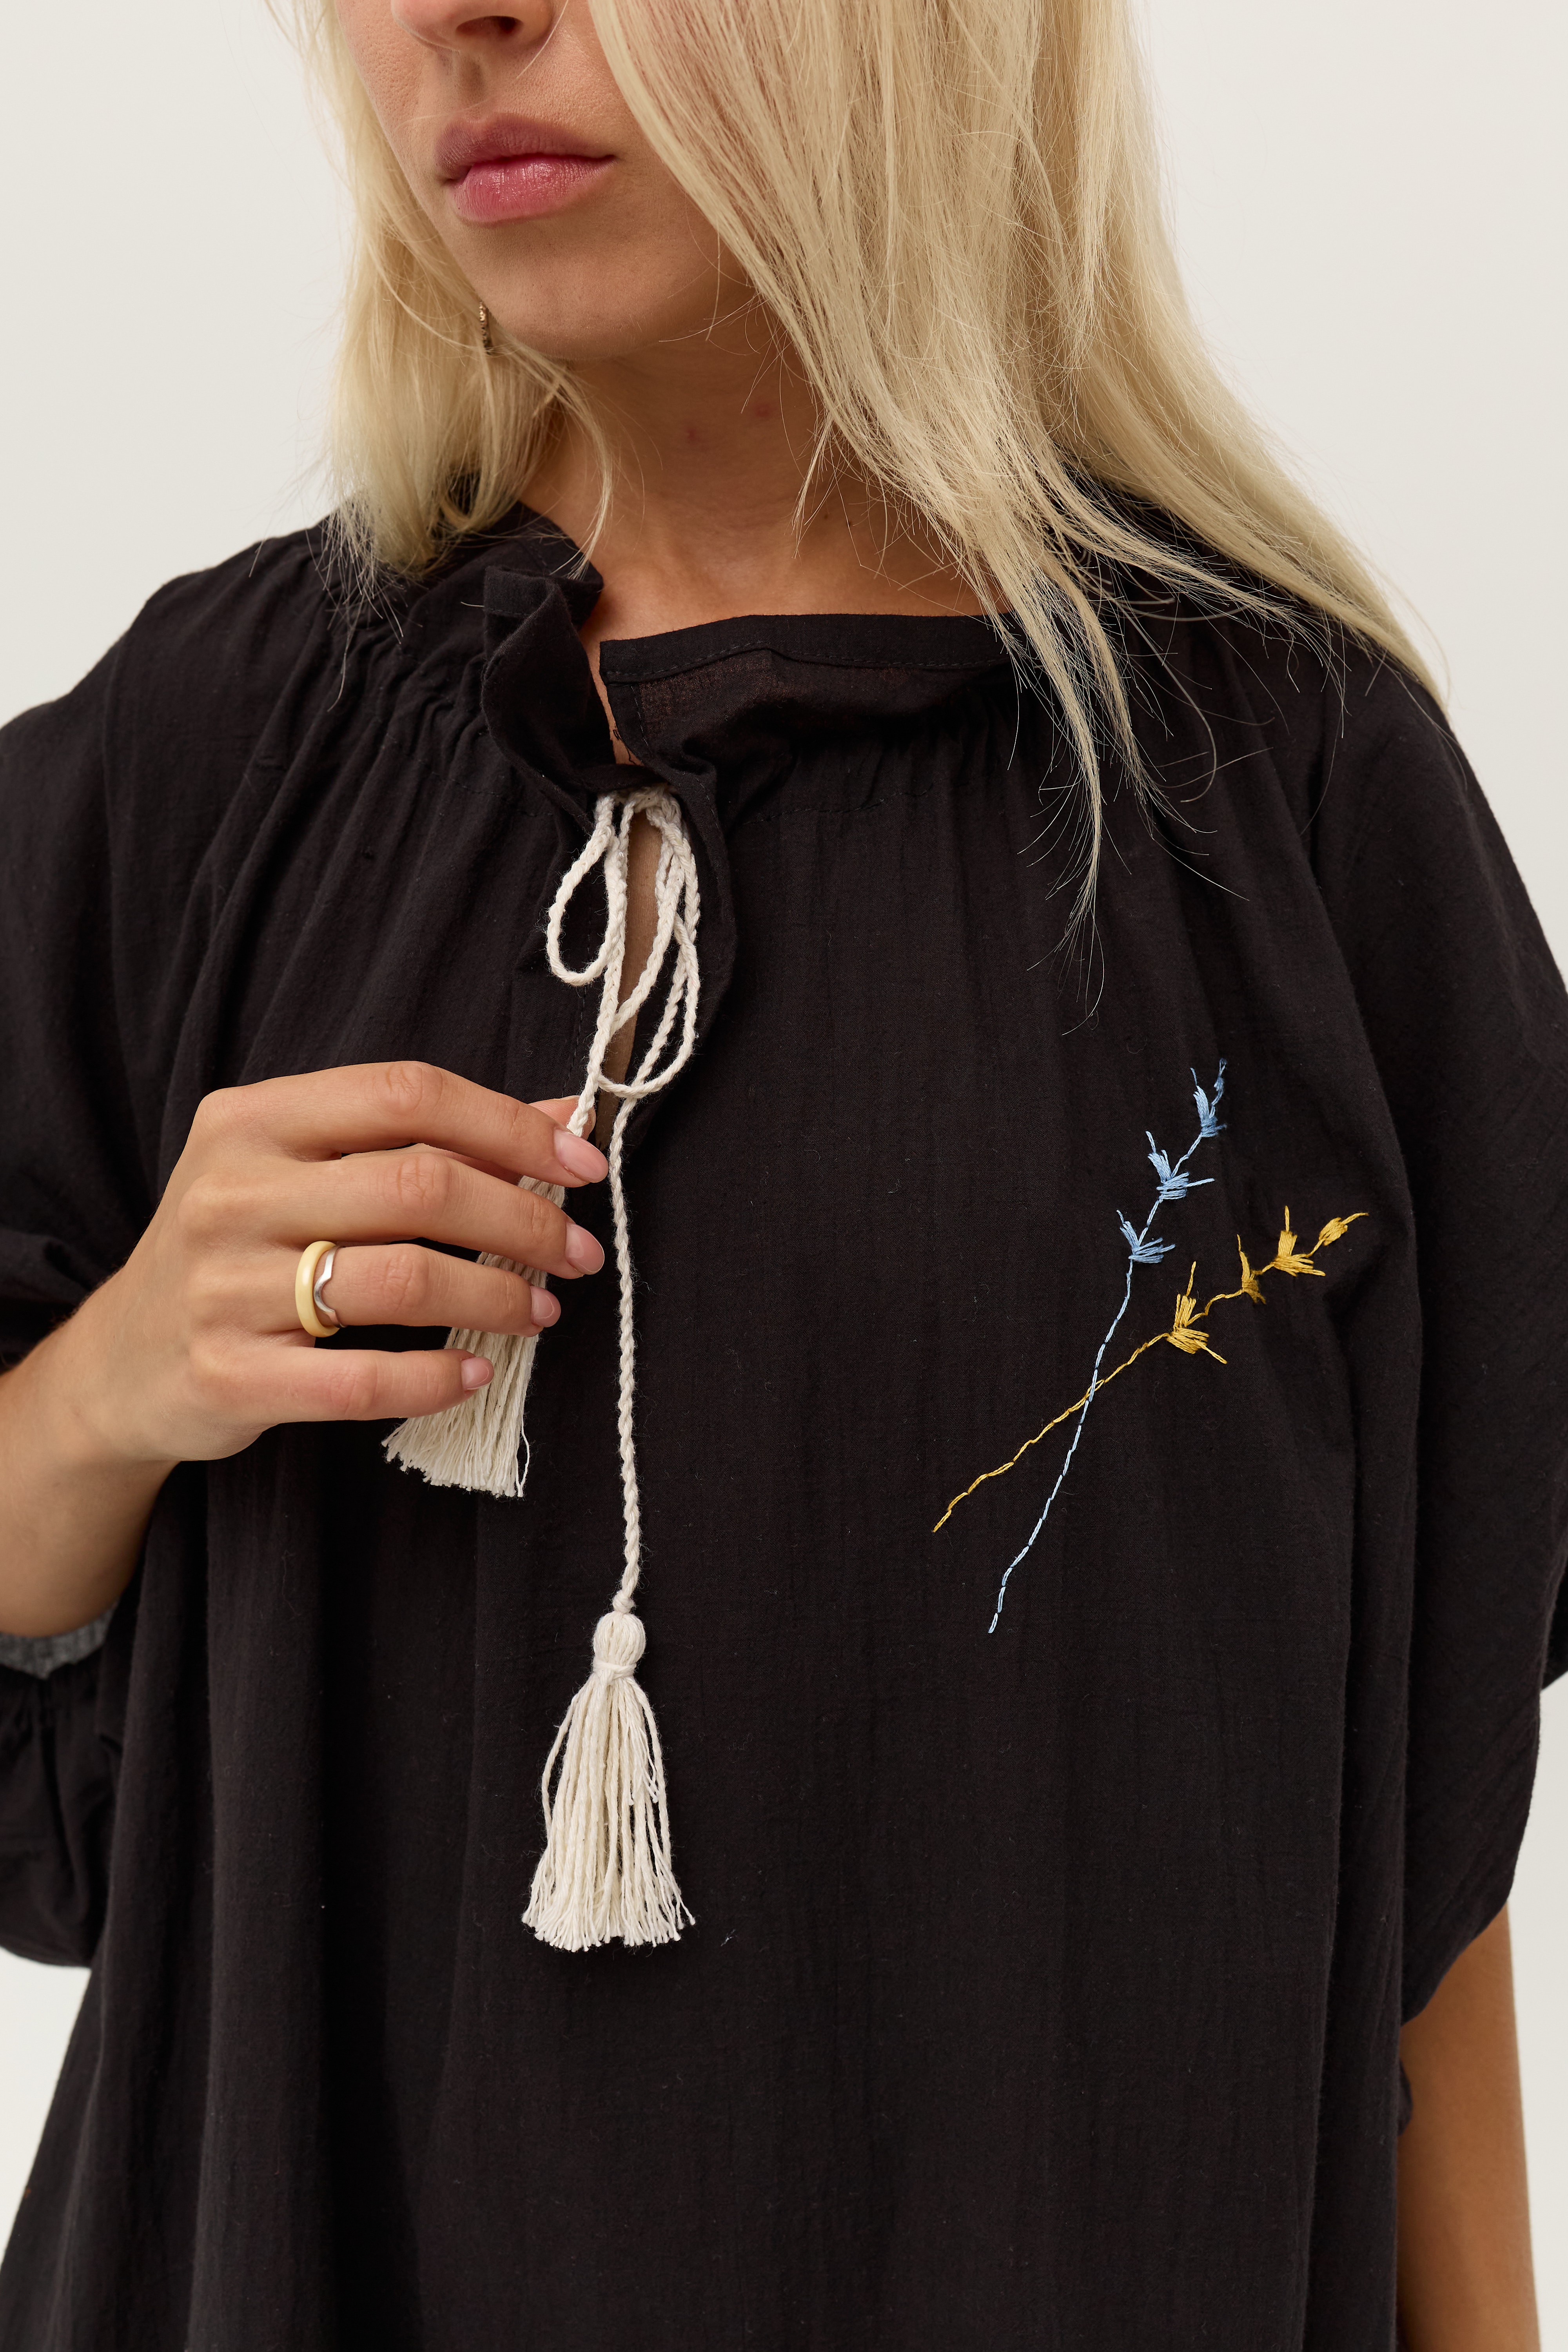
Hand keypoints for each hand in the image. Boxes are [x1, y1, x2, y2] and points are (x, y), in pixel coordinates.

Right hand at [59, 1061, 607, 1470]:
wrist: (123, 1360)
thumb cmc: (243, 1249)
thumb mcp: (310, 1169)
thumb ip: (427, 1138)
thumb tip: (564, 1113)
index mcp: (253, 1119)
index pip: (408, 1094)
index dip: (511, 1126)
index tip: (583, 1164)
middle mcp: (231, 1192)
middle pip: (419, 1186)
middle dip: (525, 1220)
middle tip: (579, 1253)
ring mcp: (223, 1286)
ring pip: (403, 1281)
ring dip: (497, 1298)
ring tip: (540, 1312)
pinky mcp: (228, 1375)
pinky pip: (362, 1381)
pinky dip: (438, 1379)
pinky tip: (476, 1373)